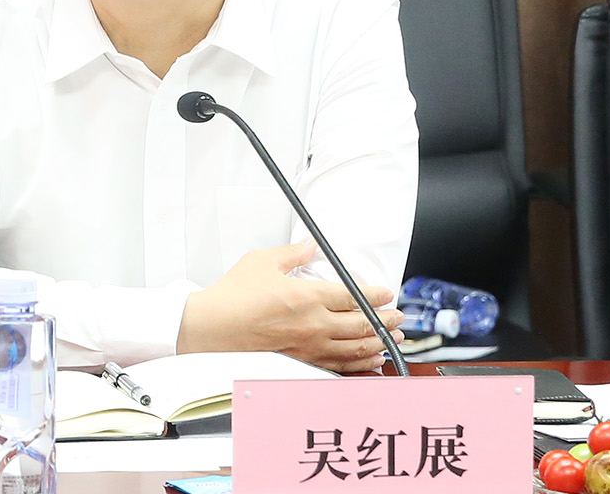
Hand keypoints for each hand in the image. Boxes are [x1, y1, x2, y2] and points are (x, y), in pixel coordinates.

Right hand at [175, 240, 404, 372]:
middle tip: (398, 316)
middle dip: (385, 320)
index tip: (387, 293)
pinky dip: (358, 364)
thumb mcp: (263, 261)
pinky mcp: (300, 361)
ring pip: (355, 349)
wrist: (211, 328)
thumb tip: (310, 244)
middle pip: (362, 324)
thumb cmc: (232, 297)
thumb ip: (293, 253)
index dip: (375, 295)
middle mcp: (313, 324)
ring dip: (378, 343)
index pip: (353, 296)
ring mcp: (308, 347)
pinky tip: (368, 361)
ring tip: (392, 338)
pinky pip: (338, 366)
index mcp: (307, 296)